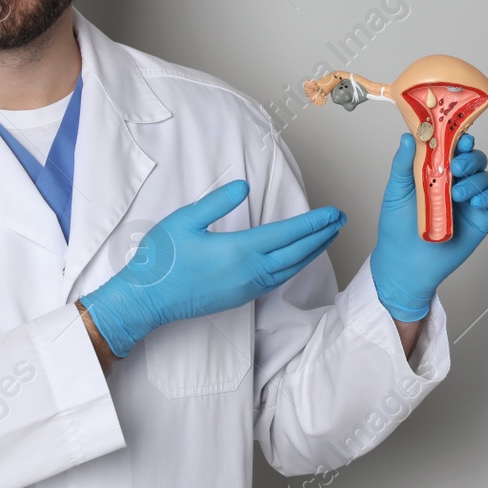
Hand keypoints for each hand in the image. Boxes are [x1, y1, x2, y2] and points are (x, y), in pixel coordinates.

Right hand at [81, 180, 345, 357]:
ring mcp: (246, 288)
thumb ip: (216, 203)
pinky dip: (294, 267)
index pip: (287, 234)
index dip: (313, 222)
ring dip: (312, 252)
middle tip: (341, 221)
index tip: (333, 212)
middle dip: (321, 236)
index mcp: (239, 251)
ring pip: (290, 269)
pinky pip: (277, 280)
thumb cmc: (161, 261)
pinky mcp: (240, 297)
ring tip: (326, 237)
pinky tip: (296, 260)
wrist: (147, 301)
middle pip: (297, 253)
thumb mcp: (184, 221)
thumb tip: (244, 186)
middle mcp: (249, 272)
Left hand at [369, 132, 487, 322]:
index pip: (454, 147)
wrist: (405, 263)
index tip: (457, 137)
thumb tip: (408, 135)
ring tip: (457, 195)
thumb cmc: (397, 226)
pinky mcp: (484, 217)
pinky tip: (476, 203)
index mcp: (437, 170)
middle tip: (457, 167)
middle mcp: (457, 181)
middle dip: (470, 158)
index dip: (458, 138)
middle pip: (475, 158)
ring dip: (476, 180)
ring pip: (487, 176)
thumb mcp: (396, 190)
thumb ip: (403, 162)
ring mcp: (471, 199)